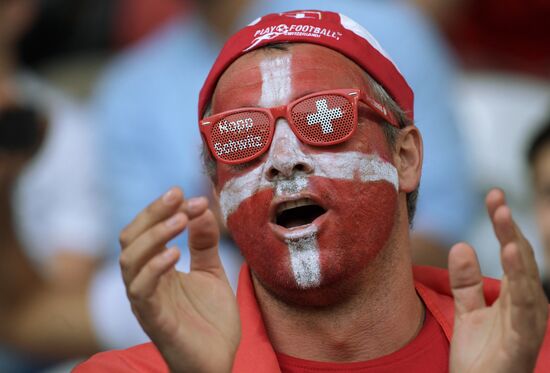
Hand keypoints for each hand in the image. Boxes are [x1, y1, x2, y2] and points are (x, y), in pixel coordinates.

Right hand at [119, 187, 239, 372]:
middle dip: (152, 213)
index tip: (188, 194)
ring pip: (128, 260)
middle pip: (130, 239)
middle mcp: (145, 282)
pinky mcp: (154, 320)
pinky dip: (154, 268)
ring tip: (181, 220)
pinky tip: (175, 254)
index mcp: (156, 269)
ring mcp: (146, 301)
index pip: (145, 231)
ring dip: (154, 235)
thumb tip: (202, 207)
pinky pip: (141, 291)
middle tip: (178, 197)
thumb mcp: (211, 272)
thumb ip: (205, 243)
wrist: (218, 361)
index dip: (162, 209)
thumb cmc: (210, 320)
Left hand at [449, 188, 547, 371]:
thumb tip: (462, 245)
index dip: (502, 224)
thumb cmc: (479, 357)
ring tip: (503, 217)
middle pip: (519, 257)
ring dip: (515, 245)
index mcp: (514, 294)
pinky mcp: (523, 340)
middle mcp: (526, 304)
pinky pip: (523, 307)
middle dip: (508, 226)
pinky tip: (510, 255)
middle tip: (496, 197)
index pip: (511, 251)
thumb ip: (466, 281)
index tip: (492, 195)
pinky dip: (519, 280)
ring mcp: (528, 321)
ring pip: (525, 276)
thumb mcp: (467, 311)